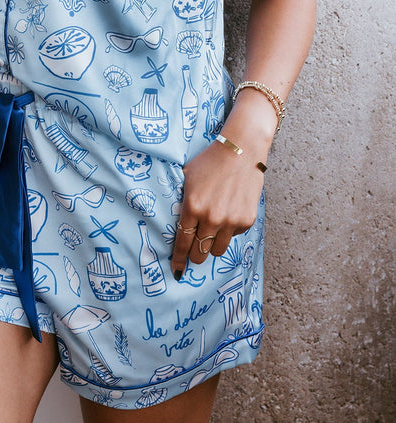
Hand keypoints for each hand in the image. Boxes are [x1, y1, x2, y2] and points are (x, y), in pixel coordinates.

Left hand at [170, 140, 263, 279]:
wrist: (241, 151)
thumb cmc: (210, 162)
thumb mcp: (187, 178)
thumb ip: (182, 201)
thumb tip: (174, 222)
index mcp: (192, 206)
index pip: (183, 242)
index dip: (179, 259)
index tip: (177, 270)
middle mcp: (211, 217)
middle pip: (200, 252)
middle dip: (195, 254)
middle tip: (195, 250)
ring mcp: (231, 220)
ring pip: (218, 249)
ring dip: (213, 245)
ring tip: (212, 230)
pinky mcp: (246, 220)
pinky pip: (234, 236)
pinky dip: (230, 230)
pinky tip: (229, 212)